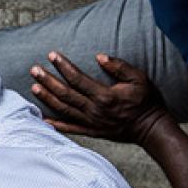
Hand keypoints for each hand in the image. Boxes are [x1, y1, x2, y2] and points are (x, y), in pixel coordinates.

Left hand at [29, 51, 168, 143]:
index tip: (51, 55)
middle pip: (65, 94)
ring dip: (47, 98)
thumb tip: (100, 56)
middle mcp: (95, 110)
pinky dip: (56, 125)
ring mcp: (92, 123)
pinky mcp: (93, 132)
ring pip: (64, 110)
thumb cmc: (147, 102)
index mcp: (105, 96)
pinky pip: (71, 129)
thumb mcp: (139, 79)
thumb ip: (119, 67)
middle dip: (48, 81)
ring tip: (33, 87)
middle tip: (34, 70)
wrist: (153, 129)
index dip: (63, 66)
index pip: (77, 78)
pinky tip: (43, 120)